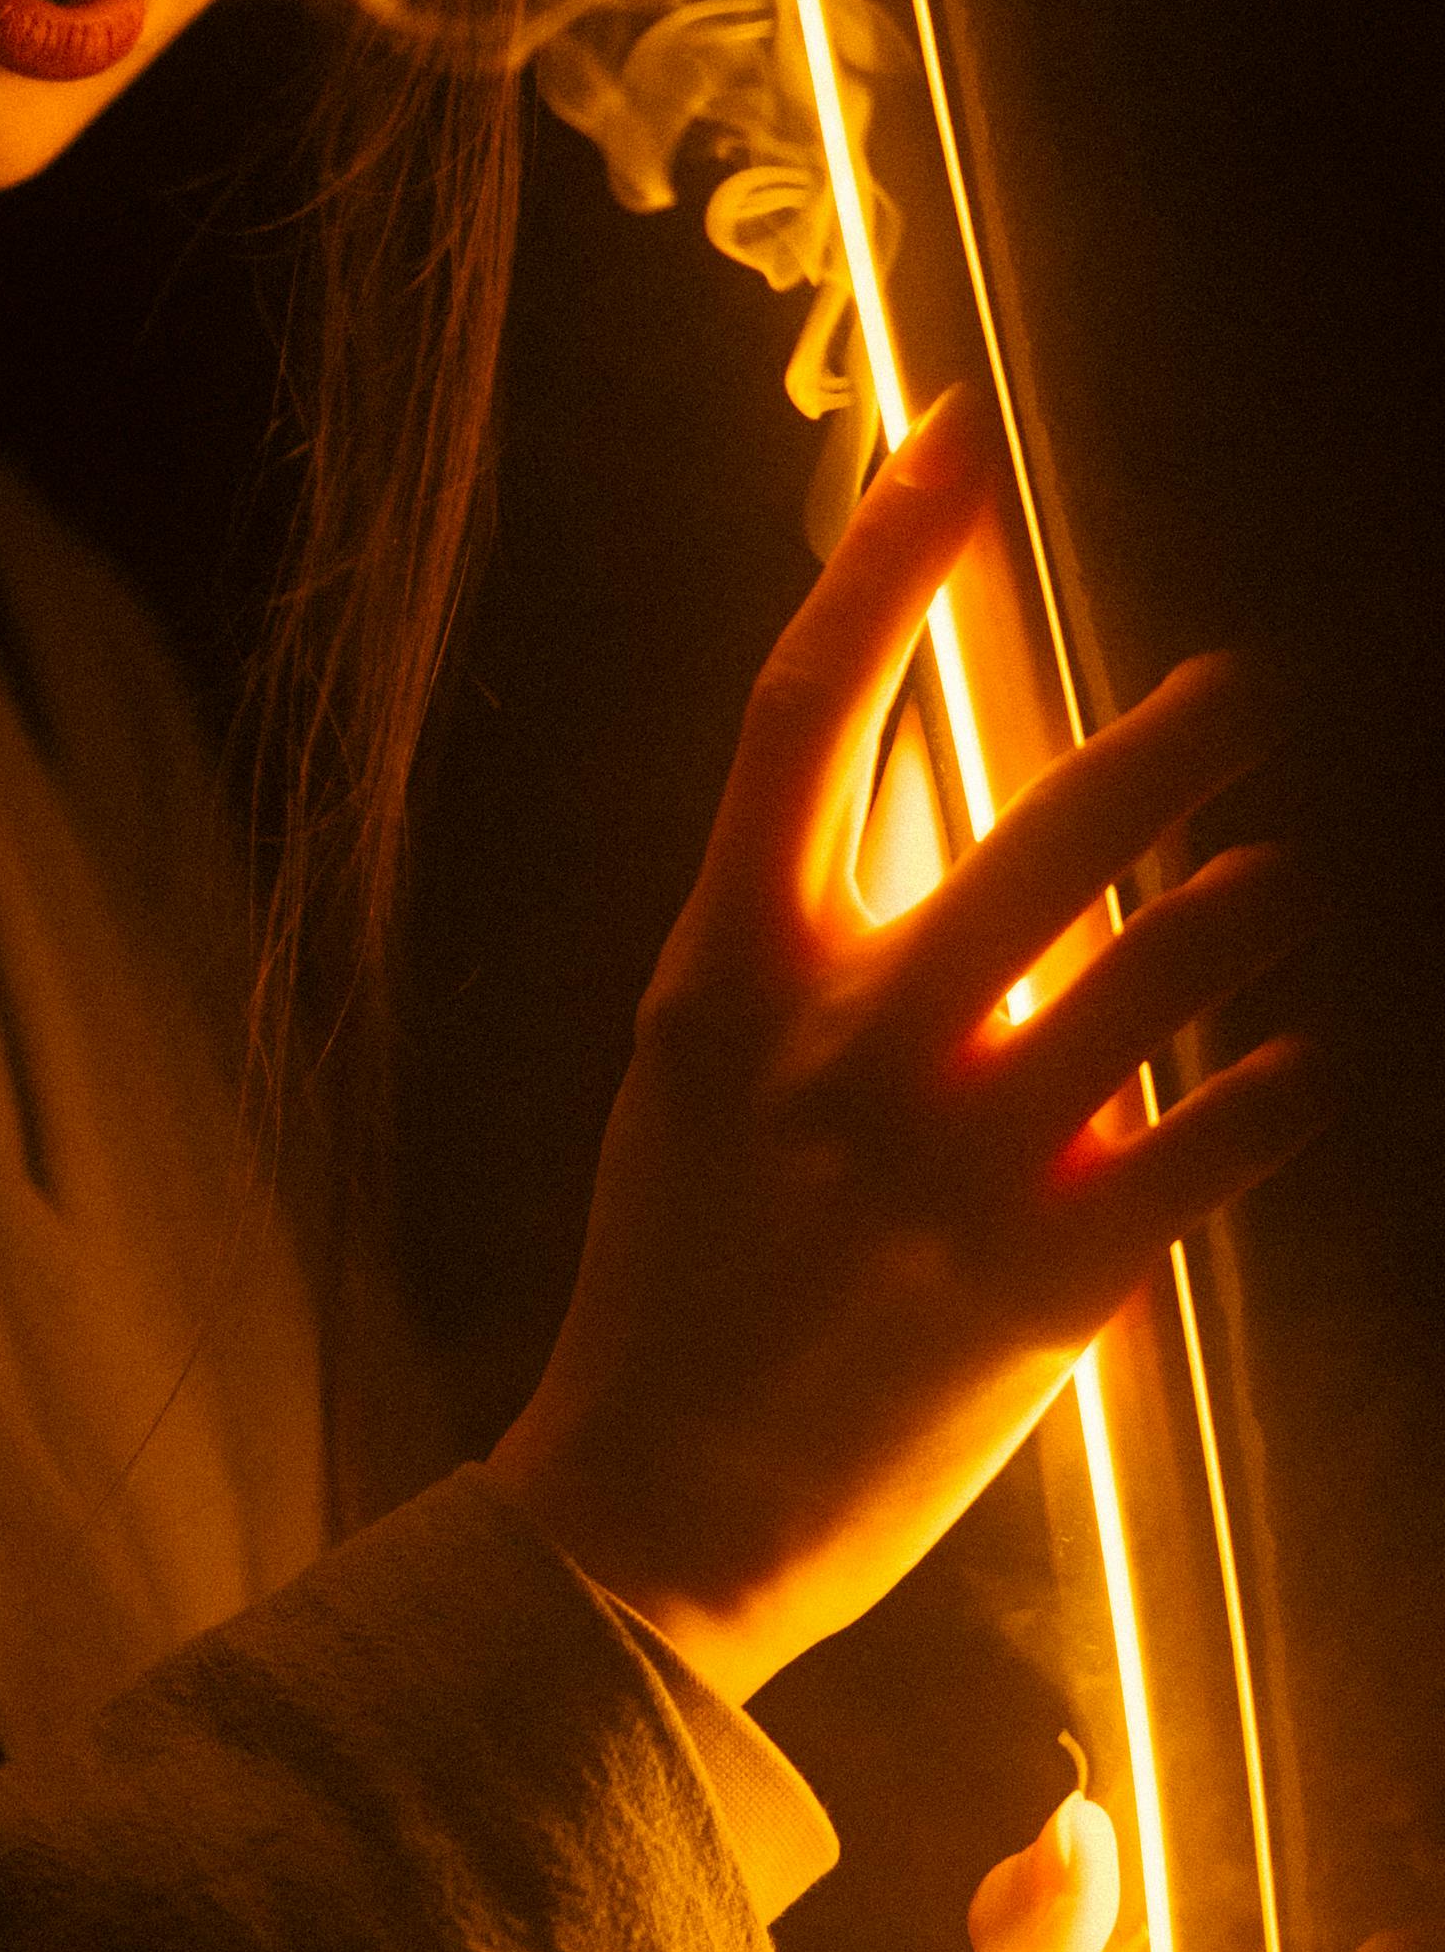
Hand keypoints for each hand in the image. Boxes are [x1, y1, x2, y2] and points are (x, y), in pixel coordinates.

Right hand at [490, 383, 1327, 1707]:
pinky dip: (1260, 1101)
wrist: (648, 1514)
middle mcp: (832, 1049)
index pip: (806, 713)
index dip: (889, 558)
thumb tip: (920, 784)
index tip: (955, 438)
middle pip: (1017, 839)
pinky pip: (1188, 1160)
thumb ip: (810, 932)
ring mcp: (935, 1169)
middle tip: (1235, 679)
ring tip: (1274, 875)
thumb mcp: (697, 1071)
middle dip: (1147, 746)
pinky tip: (1304, 1065)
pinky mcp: (1033, 1290)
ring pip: (1133, 989)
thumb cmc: (676, 1272)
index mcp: (725, 974)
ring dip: (1228, 916)